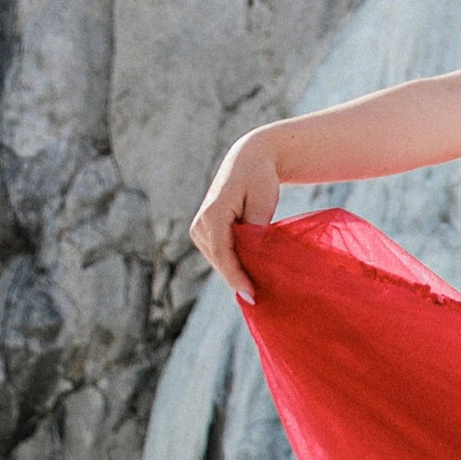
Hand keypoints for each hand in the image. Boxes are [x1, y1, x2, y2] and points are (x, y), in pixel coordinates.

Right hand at [191, 131, 281, 307]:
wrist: (248, 159)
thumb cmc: (259, 178)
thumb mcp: (262, 203)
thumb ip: (255, 230)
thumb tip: (252, 258)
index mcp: (212, 214)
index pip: (222, 253)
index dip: (237, 276)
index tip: (252, 294)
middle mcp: (200, 223)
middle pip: (219, 260)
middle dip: (237, 278)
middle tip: (258, 300)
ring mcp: (199, 228)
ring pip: (217, 260)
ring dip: (235, 272)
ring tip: (256, 291)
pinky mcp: (203, 231)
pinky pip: (218, 254)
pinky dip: (232, 264)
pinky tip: (248, 276)